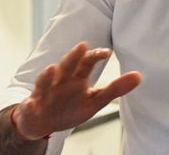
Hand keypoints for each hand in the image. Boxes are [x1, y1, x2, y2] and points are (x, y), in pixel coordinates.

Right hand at [11, 42, 141, 139]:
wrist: (42, 122)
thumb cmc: (69, 107)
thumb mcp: (95, 101)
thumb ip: (115, 89)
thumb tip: (139, 76)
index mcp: (76, 77)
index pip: (86, 62)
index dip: (95, 56)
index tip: (106, 52)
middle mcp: (60, 80)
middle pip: (66, 66)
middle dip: (73, 57)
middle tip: (81, 46)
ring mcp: (44, 93)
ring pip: (44, 82)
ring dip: (47, 76)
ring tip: (52, 69)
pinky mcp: (31, 107)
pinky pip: (29, 106)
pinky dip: (29, 105)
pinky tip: (30, 103)